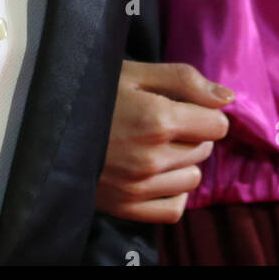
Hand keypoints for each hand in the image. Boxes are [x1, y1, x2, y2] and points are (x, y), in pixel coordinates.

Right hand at [95, 60, 234, 223]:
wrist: (50, 123)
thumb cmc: (94, 91)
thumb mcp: (136, 72)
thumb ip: (185, 79)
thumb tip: (228, 97)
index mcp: (159, 118)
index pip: (217, 124)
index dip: (205, 112)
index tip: (185, 106)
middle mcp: (154, 157)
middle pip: (205, 149)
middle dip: (193, 133)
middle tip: (164, 121)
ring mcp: (141, 187)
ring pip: (193, 179)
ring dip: (183, 162)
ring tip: (157, 146)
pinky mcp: (128, 207)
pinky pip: (175, 208)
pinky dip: (173, 192)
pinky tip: (157, 174)